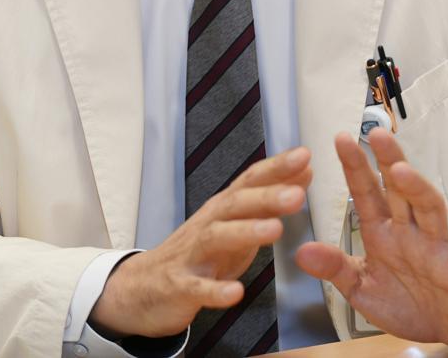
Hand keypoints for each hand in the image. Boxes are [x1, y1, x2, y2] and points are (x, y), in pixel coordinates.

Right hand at [88, 146, 312, 339]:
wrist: (143, 287)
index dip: (276, 168)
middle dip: (266, 197)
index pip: (250, 181)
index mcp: (224, 209)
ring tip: (275, 231)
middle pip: (235, 204)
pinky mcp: (180, 286)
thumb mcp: (236, 224)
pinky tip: (235, 292)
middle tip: (297, 195)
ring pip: (216, 238)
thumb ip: (269, 200)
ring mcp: (192, 255)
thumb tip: (304, 171)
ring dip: (246, 232)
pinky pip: (197, 288)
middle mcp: (208, 224)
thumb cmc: (199, 252)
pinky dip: (216, 291)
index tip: (304, 155)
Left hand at [294, 129, 447, 349]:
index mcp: (383, 234)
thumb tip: (300, 252)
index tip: (341, 139)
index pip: (367, 193)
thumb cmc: (407, 304)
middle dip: (389, 162)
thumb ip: (335, 269)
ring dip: (416, 188)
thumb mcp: (362, 289)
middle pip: (399, 190)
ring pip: (428, 208)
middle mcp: (410, 232)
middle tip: (377, 134)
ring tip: (401, 170)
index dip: (356, 167)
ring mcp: (437, 246)